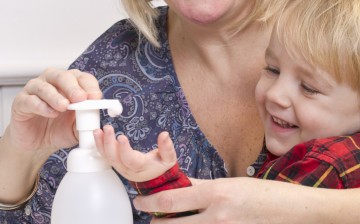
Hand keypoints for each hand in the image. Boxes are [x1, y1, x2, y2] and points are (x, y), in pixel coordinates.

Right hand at [6, 68, 101, 160]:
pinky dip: (41, 106)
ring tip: (64, 106)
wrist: (38, 144)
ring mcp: (35, 90)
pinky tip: (50, 113)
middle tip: (80, 99)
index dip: (90, 86)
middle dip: (73, 87)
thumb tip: (96, 119)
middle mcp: (52, 83)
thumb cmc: (59, 130)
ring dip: (56, 96)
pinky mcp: (21, 102)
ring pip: (44, 86)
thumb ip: (87, 121)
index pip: (82, 78)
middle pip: (62, 76)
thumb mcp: (78, 128)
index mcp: (71, 85)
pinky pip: (30, 100)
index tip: (96, 97)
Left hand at [94, 125, 176, 181]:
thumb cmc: (160, 167)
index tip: (121, 136)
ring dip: (101, 143)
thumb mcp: (169, 159)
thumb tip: (164, 134)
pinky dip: (99, 145)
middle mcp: (127, 168)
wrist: (153, 178)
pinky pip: (105, 155)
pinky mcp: (115, 163)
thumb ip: (167, 147)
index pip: (130, 159)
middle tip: (107, 128)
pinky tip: (97, 134)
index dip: (124, 149)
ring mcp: (119, 166)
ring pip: (107, 157)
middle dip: (109, 142)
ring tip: (97, 131)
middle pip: (115, 158)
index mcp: (141, 166)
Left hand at [132, 177, 289, 223]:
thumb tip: (179, 184)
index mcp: (216, 193)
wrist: (294, 212)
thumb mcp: (230, 184)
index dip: (149, 201)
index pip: (172, 200)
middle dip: (157, 223)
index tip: (139, 201)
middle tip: (151, 219)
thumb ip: (201, 186)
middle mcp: (217, 217)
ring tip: (170, 223)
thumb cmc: (264, 194)